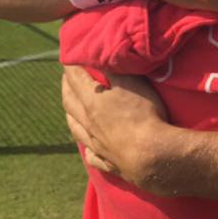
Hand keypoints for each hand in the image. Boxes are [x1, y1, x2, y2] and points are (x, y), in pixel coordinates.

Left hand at [62, 65, 178, 191]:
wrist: (152, 155)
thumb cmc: (143, 114)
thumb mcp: (131, 83)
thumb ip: (114, 70)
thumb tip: (100, 57)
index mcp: (92, 101)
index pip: (76, 79)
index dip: (70, 67)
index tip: (67, 57)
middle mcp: (89, 123)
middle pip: (70, 103)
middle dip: (66, 88)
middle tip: (66, 79)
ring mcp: (96, 144)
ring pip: (76, 129)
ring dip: (70, 116)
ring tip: (69, 110)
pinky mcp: (107, 162)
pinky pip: (92, 155)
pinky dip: (88, 149)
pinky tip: (89, 149)